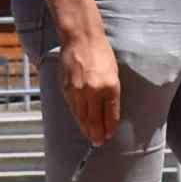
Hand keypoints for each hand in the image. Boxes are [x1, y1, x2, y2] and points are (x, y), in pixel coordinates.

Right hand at [55, 19, 121, 141]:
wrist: (81, 38)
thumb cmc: (101, 53)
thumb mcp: (113, 73)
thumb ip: (110, 93)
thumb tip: (107, 112)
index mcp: (110, 87)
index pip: (111, 115)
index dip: (110, 128)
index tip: (109, 136)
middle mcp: (94, 91)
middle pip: (95, 120)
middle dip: (97, 133)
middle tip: (98, 142)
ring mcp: (78, 90)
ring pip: (82, 117)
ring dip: (86, 128)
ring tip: (90, 136)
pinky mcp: (66, 88)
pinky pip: (72, 108)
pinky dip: (77, 117)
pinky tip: (80, 122)